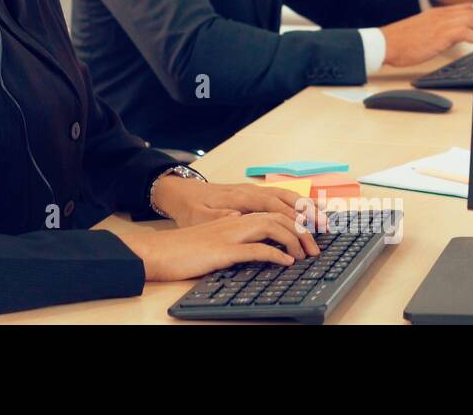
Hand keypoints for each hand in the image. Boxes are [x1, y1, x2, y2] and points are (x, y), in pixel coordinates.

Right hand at [114, 212, 316, 282]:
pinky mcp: (222, 250)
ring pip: (271, 227)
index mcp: (234, 216)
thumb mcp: (215, 238)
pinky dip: (274, 255)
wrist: (157, 251)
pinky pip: (254, 249)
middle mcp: (234, 220)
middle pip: (278, 215)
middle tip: (315, 248)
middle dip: (302, 229)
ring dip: (293, 240)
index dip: (296, 218)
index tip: (313, 232)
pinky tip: (285, 263)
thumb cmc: (184, 248)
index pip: (273, 210)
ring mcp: (228, 234)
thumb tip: (263, 244)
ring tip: (304, 255)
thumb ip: (237, 237)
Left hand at [151, 175, 328, 233]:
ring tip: (324, 222)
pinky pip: (282, 198)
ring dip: (307, 208)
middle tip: (326, 228)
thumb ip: (220, 217)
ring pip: (287, 196)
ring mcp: (254, 192)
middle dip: (308, 212)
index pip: (273, 206)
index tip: (306, 230)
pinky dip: (298, 205)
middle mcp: (252, 191)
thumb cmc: (192, 207)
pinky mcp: (254, 196)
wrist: (182, 192)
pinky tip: (308, 215)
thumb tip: (239, 219)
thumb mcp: (200, 216)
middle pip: (287, 198)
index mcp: (241, 197)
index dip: (291, 218)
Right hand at [380, 4, 472, 66]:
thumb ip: (435, 30)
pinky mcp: (441, 35)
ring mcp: (442, 23)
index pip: (464, 7)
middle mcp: (441, 15)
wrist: (384, 44)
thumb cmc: (398, 42)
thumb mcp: (420, 30)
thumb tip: (445, 39)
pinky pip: (467, 33)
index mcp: (436, 13)